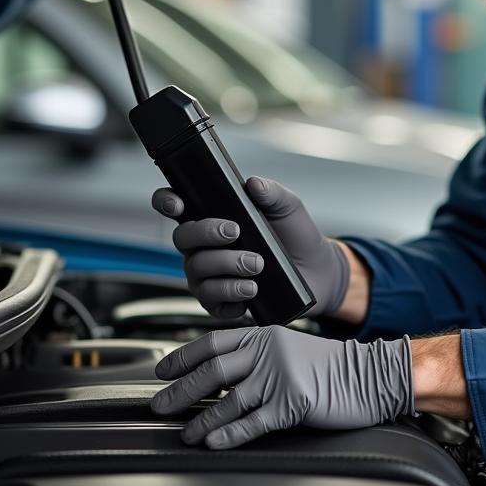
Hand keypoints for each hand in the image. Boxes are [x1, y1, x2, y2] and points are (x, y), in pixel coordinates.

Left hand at [150, 325, 413, 447]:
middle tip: (159, 404)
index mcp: (265, 335)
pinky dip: (229, 434)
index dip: (183, 356)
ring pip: (228, 400)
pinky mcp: (293, 403)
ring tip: (184, 432)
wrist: (371, 374)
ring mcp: (280, 377)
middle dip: (180, 390)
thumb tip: (220, 373)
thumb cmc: (332, 366)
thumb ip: (258, 354)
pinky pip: (253, 421)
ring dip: (200, 418)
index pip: (213, 342)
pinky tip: (212, 441)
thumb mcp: (291, 347)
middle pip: (213, 370)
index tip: (162, 370)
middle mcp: (268, 351)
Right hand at [152, 177, 349, 318]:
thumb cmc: (296, 235)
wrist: (318, 271)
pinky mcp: (221, 302)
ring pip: (196, 270)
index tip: (179, 205)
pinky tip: (251, 289)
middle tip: (235, 232)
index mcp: (213, 217)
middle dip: (206, 233)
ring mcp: (210, 275)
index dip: (167, 202)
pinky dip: (230, 294)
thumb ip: (272, 193)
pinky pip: (210, 301)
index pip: (176, 206)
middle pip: (182, 238)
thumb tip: (253, 184)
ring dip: (226, 265)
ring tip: (257, 265)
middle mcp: (204, 246)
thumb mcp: (288, 208)